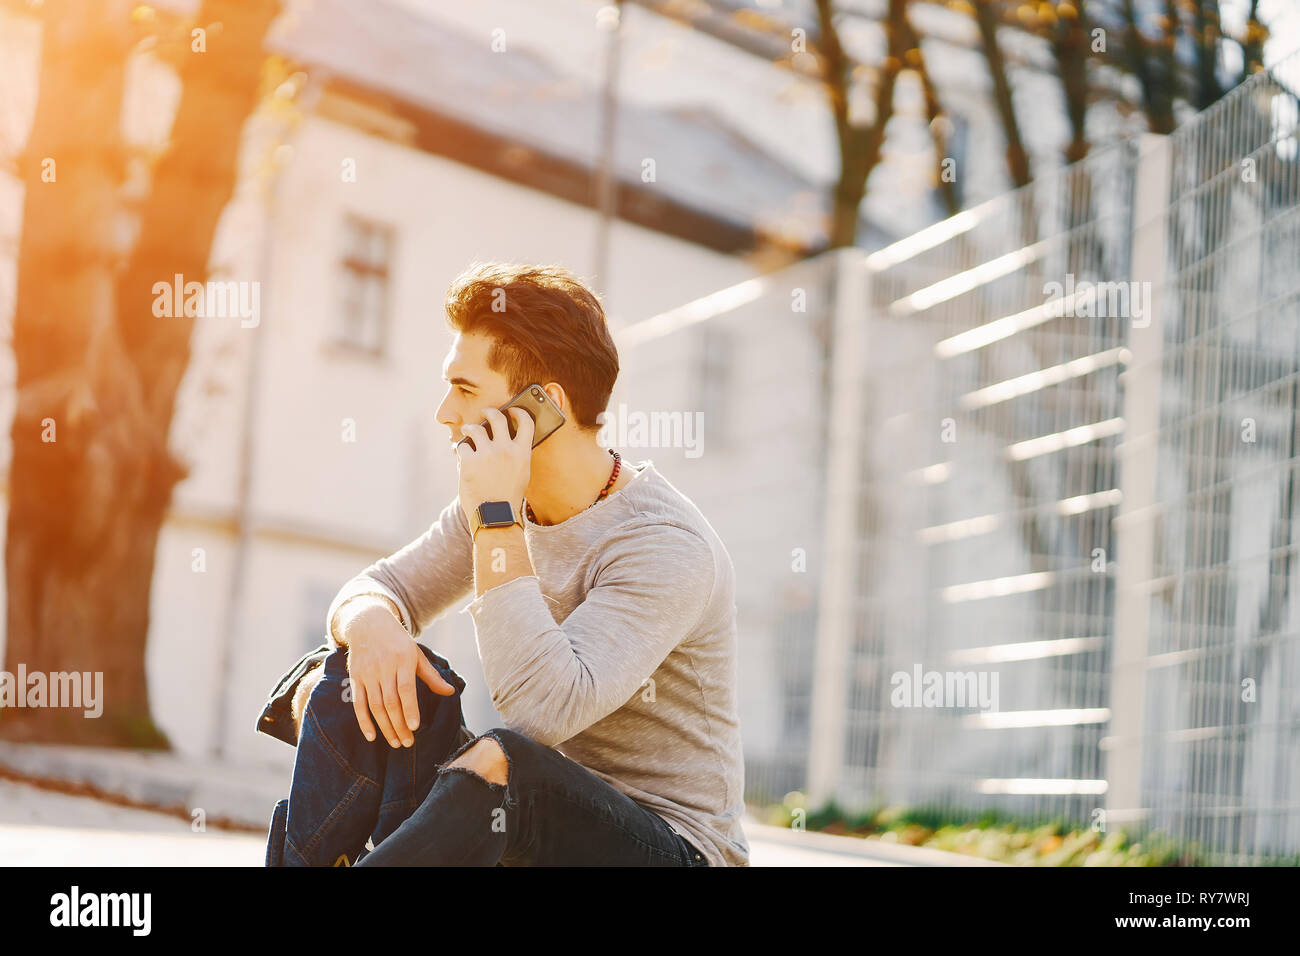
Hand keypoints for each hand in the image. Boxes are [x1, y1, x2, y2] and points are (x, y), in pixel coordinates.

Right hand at [339, 602, 456, 746]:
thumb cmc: (398, 642)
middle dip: (399, 725)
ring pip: (375, 705)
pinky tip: (371, 736)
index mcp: (403, 659)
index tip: (414, 727)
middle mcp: (384, 667)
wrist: (368, 623)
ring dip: (385, 727)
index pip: (406, 688)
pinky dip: (363, 721)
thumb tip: (450, 692)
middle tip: (407, 743)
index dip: (409, 709)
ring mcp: (368, 673)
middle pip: (390, 701)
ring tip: (395, 743)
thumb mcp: (416, 654)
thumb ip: (431, 676)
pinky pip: (358, 703)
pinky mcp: (355, 677)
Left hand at [455, 405, 533, 525]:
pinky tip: (462, 457)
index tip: (513, 410)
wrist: (494, 515)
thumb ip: (516, 455)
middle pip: (497, 418)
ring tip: (468, 430)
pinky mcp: (469, 461)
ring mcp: (486, 454)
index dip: (519, 412)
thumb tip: (506, 439)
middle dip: (490, 411)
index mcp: (522, 453)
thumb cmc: (508, 497)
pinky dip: (461, 451)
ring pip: (475, 429)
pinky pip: (462, 447)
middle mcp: (505, 449)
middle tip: (486, 411)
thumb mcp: (521, 474)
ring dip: (470, 427)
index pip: (525, 422)